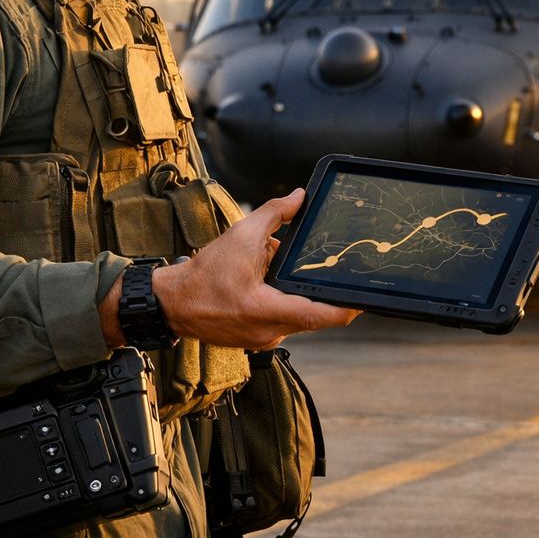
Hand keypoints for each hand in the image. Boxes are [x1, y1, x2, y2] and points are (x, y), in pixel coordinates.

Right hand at [135, 188, 357, 349]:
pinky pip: (282, 319)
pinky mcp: (258, 340)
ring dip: (295, 291)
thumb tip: (298, 197)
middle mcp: (271, 332)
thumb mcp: (240, 236)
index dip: (348, 306)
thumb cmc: (204, 276)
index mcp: (268, 311)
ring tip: (274, 269)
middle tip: (324, 266)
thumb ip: (274, 214)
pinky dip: (281, 298)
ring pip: (297, 314)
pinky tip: (264, 281)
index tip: (365, 296)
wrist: (173, 303)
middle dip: (317, 287)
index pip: (322, 315)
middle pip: (313, 311)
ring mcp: (265, 339)